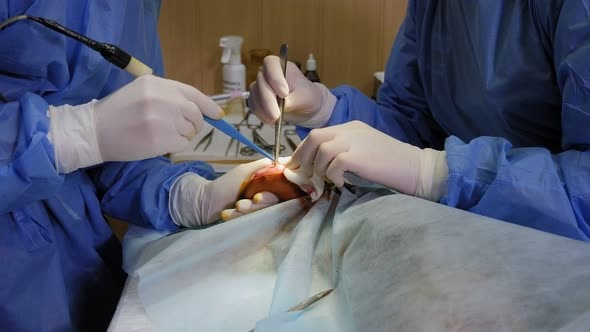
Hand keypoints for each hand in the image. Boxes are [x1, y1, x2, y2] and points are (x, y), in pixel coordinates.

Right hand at [48, 75, 222, 172]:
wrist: (94, 131)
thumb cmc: (118, 112)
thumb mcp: (142, 92)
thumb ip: (168, 96)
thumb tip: (197, 109)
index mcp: (157, 84)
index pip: (192, 93)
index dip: (208, 105)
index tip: (218, 114)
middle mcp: (162, 98)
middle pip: (195, 113)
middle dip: (195, 124)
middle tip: (184, 129)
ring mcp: (162, 119)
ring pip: (190, 130)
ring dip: (183, 135)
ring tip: (162, 134)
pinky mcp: (161, 139)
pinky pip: (182, 144)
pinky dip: (175, 146)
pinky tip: (159, 143)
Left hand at [169, 158, 275, 226]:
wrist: (205, 202)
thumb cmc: (225, 185)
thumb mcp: (244, 171)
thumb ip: (263, 165)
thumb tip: (286, 160)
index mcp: (267, 189)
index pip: (280, 194)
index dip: (271, 197)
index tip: (257, 197)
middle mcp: (265, 202)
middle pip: (271, 207)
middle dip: (256, 206)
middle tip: (241, 204)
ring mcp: (257, 214)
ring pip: (261, 215)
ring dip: (246, 211)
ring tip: (235, 207)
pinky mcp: (249, 224)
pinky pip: (250, 223)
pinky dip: (237, 218)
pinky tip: (227, 214)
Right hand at [248, 55, 336, 127]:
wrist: (305, 107)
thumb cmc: (307, 96)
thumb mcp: (305, 97)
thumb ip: (293, 100)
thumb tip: (281, 106)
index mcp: (280, 65)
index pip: (271, 64)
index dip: (275, 78)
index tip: (284, 93)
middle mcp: (267, 73)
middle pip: (261, 83)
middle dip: (268, 101)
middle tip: (276, 115)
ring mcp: (260, 87)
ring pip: (255, 96)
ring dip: (263, 110)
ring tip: (275, 120)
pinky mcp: (257, 100)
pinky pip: (254, 106)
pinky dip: (261, 115)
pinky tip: (271, 121)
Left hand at [287, 121, 448, 200]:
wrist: (418, 168)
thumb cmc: (393, 165)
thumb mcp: (365, 151)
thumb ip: (345, 152)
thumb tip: (319, 166)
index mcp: (352, 127)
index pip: (318, 134)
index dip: (302, 150)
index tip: (296, 165)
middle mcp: (351, 130)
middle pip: (314, 137)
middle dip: (303, 157)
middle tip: (304, 175)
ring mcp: (355, 141)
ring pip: (321, 150)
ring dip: (320, 169)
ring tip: (330, 180)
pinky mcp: (359, 156)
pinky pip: (334, 164)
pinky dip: (334, 176)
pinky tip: (344, 183)